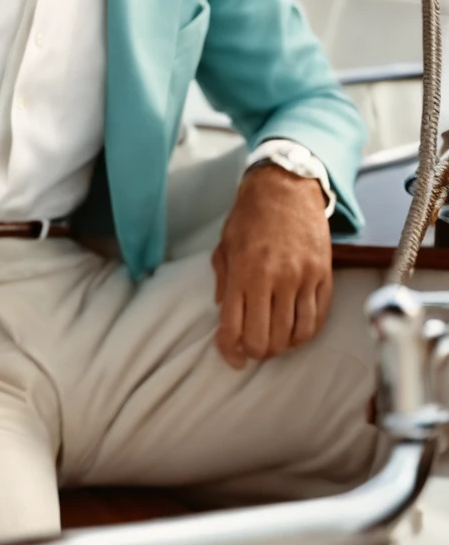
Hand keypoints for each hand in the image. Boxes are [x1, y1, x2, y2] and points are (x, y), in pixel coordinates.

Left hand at [211, 166, 332, 368]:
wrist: (286, 187)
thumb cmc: (250, 215)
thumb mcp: (225, 245)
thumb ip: (222, 280)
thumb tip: (221, 313)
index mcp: (244, 272)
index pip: (234, 328)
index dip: (230, 350)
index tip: (231, 356)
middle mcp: (274, 278)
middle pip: (265, 340)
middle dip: (256, 352)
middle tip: (252, 347)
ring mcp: (302, 278)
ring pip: (294, 335)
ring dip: (281, 346)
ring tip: (273, 341)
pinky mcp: (323, 276)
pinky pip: (317, 319)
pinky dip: (304, 334)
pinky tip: (294, 332)